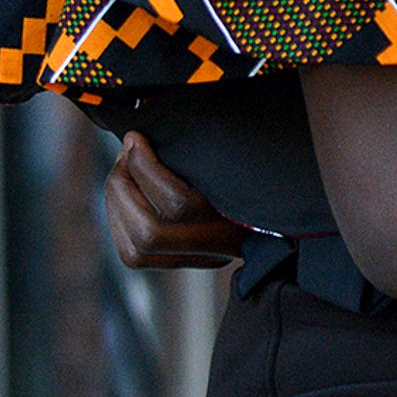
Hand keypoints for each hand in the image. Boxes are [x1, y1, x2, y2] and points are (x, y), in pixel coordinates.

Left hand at [105, 132, 247, 268]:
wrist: (280, 212)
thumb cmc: (260, 167)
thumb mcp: (243, 153)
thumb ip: (210, 145)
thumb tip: (149, 131)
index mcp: (243, 215)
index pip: (181, 205)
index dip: (147, 169)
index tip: (137, 137)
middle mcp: (220, 247)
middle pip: (151, 234)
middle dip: (124, 188)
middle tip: (125, 153)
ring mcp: (199, 261)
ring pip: (136, 251)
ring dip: (116, 205)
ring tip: (122, 169)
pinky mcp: (178, 265)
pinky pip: (133, 256)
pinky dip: (118, 222)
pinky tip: (122, 194)